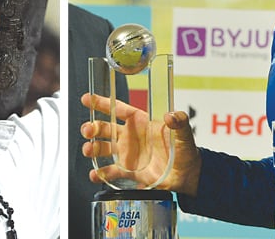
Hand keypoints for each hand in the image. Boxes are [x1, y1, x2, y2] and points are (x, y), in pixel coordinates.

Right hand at [80, 93, 202, 195]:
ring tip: (88, 150)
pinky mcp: (129, 170)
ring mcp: (128, 154)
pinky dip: (101, 173)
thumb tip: (172, 115)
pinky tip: (95, 174)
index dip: (103, 103)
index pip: (119, 109)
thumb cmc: (185, 151)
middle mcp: (131, 136)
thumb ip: (179, 123)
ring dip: (93, 148)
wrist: (187, 176)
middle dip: (93, 127)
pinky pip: (111, 171)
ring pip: (104, 148)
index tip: (87, 99)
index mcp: (142, 123)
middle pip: (106, 128)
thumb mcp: (184, 135)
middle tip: (87, 130)